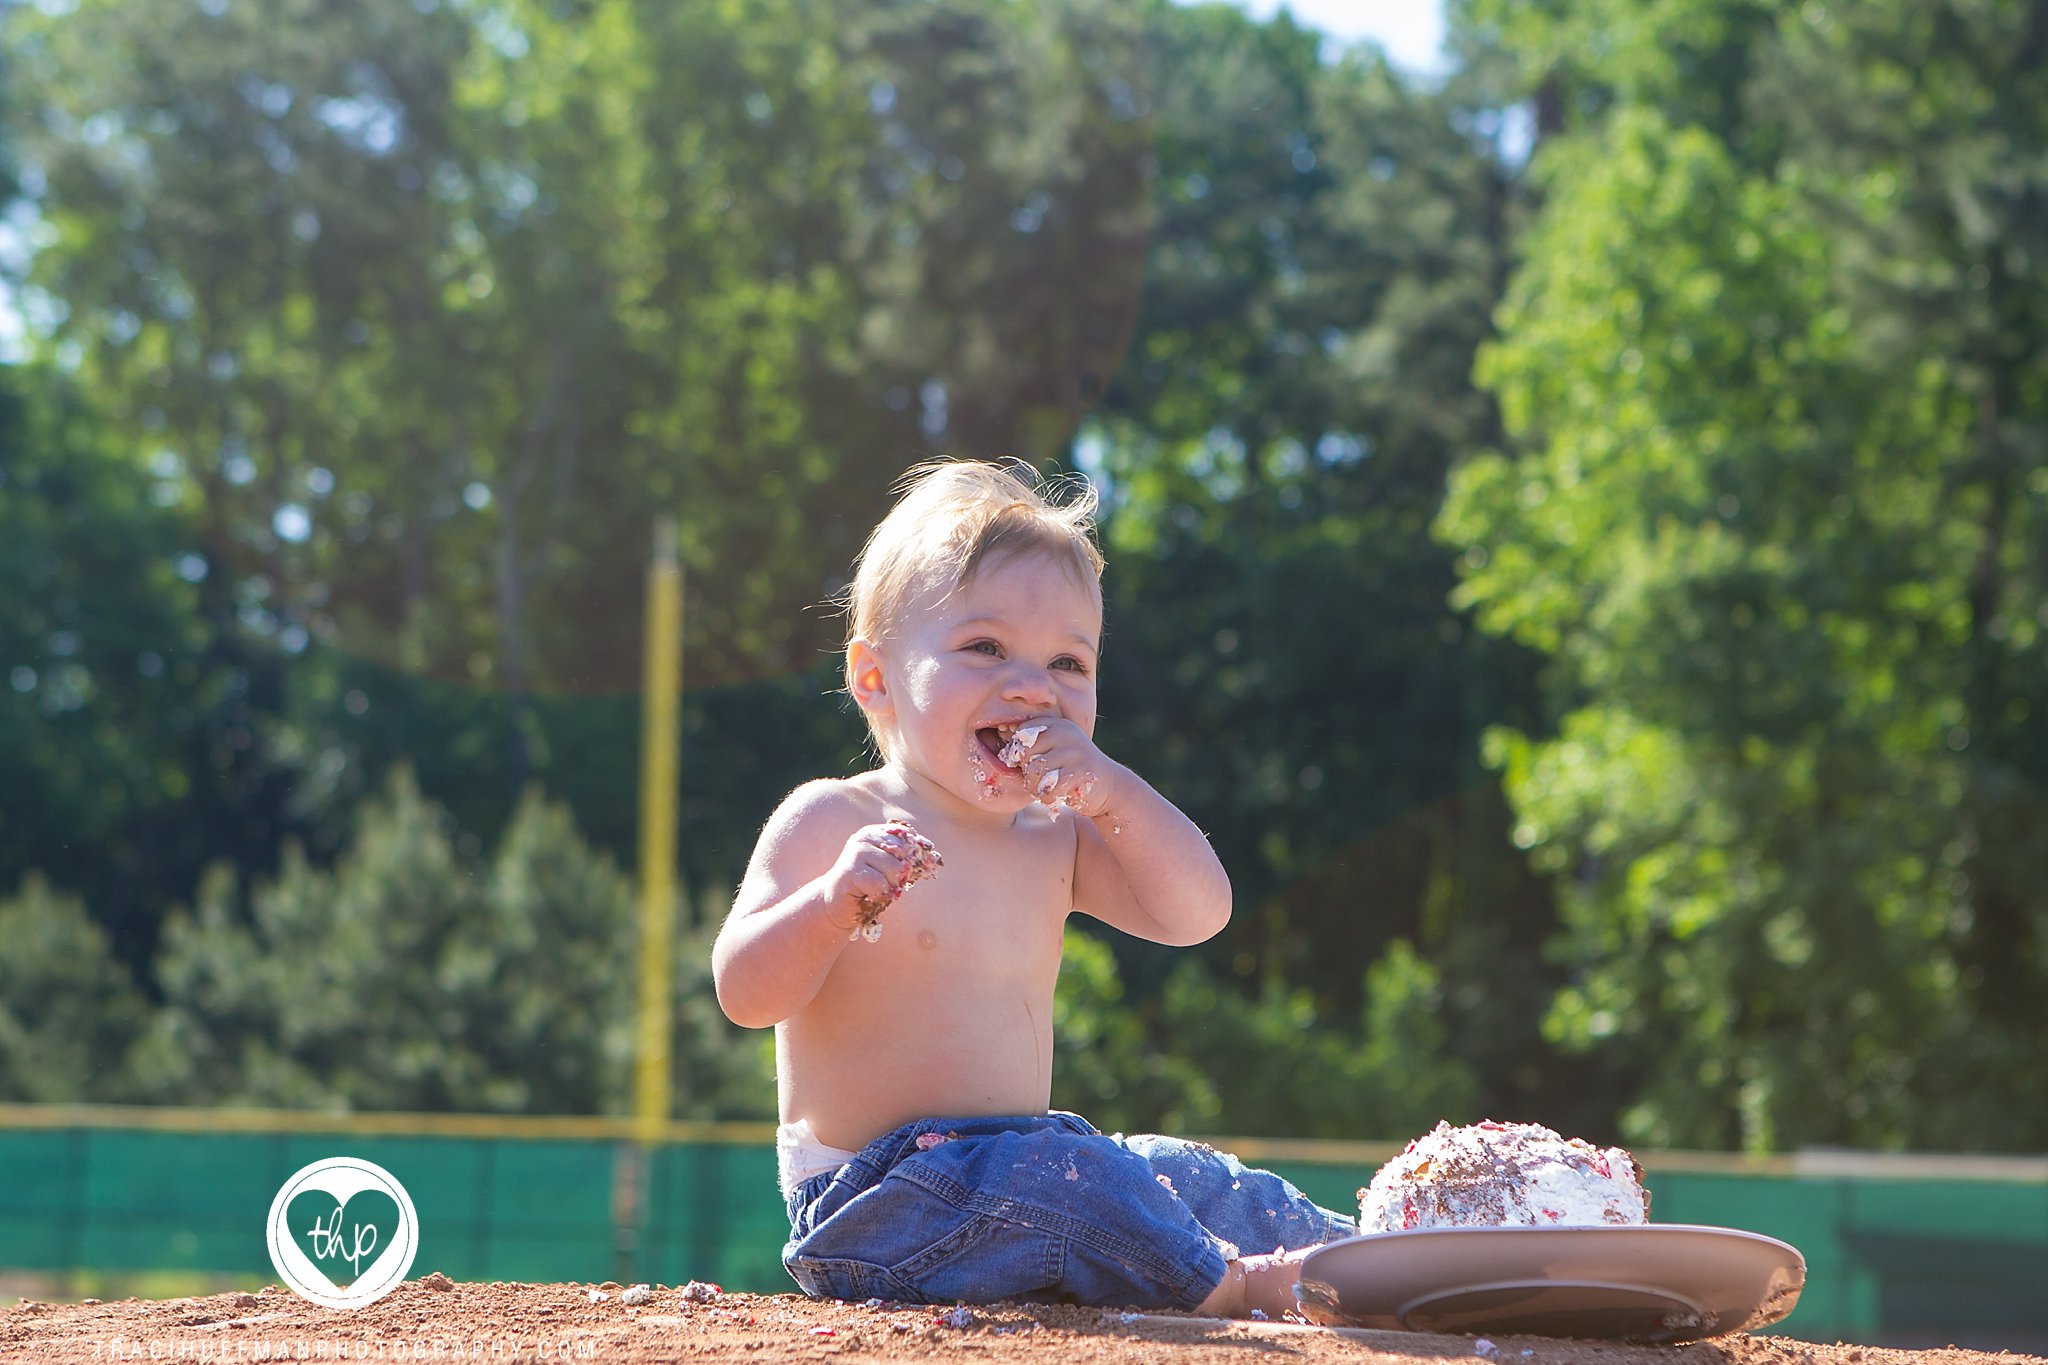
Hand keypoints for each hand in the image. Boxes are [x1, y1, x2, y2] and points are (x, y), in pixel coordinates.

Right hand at [822, 820, 941, 940]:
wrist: (836, 903)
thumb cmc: (867, 885)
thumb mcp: (888, 868)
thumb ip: (907, 859)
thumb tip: (934, 859)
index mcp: (875, 833)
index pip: (907, 838)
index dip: (914, 857)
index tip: (907, 871)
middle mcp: (865, 838)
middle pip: (904, 854)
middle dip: (901, 875)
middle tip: (885, 883)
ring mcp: (856, 853)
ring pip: (894, 869)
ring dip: (890, 886)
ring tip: (876, 889)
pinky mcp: (850, 872)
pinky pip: (880, 885)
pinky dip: (880, 895)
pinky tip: (869, 895)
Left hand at [1000, 716, 1118, 817]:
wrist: (1109, 787)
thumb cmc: (1071, 770)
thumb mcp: (1054, 750)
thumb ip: (1032, 745)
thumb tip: (997, 734)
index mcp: (1057, 724)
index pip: (1022, 734)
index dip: (1019, 754)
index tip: (1027, 766)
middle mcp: (1066, 733)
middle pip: (1025, 753)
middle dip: (1026, 772)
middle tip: (1038, 782)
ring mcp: (1075, 751)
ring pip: (1035, 771)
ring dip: (1035, 788)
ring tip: (1046, 790)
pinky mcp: (1081, 772)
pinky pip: (1049, 787)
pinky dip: (1047, 797)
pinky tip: (1055, 797)